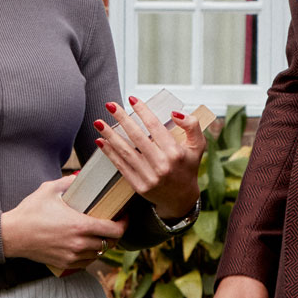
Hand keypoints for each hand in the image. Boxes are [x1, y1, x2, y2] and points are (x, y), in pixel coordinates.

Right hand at [0, 173, 125, 273]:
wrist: (12, 235)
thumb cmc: (30, 212)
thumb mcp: (49, 190)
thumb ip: (68, 181)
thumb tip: (80, 176)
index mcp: (80, 226)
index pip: (114, 230)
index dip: (124, 224)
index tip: (123, 217)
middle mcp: (79, 244)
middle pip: (110, 244)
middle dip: (115, 234)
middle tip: (112, 224)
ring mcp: (72, 256)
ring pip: (99, 254)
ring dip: (102, 245)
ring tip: (99, 234)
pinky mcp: (65, 264)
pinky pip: (86, 262)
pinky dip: (90, 255)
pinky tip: (86, 245)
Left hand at [93, 98, 205, 222]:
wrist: (181, 198)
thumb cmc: (187, 167)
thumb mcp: (198, 145)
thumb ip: (192, 125)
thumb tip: (174, 113)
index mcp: (175, 153)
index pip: (155, 126)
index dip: (142, 111)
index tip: (132, 99)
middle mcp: (162, 165)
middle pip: (137, 137)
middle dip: (122, 119)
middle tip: (110, 105)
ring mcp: (149, 177)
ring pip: (126, 151)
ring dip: (110, 135)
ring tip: (99, 122)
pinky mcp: (139, 186)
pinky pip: (121, 166)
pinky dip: (110, 153)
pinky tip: (101, 141)